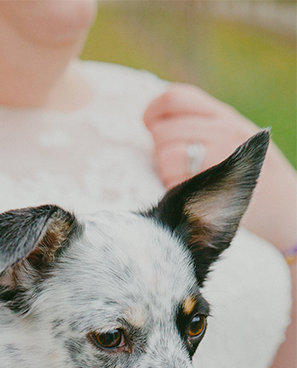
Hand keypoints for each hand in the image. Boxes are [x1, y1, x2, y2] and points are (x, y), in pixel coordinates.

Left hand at [143, 83, 296, 250]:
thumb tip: (157, 121)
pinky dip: (173, 188)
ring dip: (165, 170)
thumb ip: (200, 123)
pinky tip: (188, 192)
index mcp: (222, 115)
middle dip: (160, 149)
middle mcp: (222, 130)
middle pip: (164, 131)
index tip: (150, 126)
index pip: (174, 98)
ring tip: (182, 178)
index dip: (153, 111)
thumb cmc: (250, 172)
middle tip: (175, 164)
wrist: (282, 205)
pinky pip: (174, 181)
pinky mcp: (211, 185)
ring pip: (166, 155)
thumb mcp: (232, 134)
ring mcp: (219, 156)